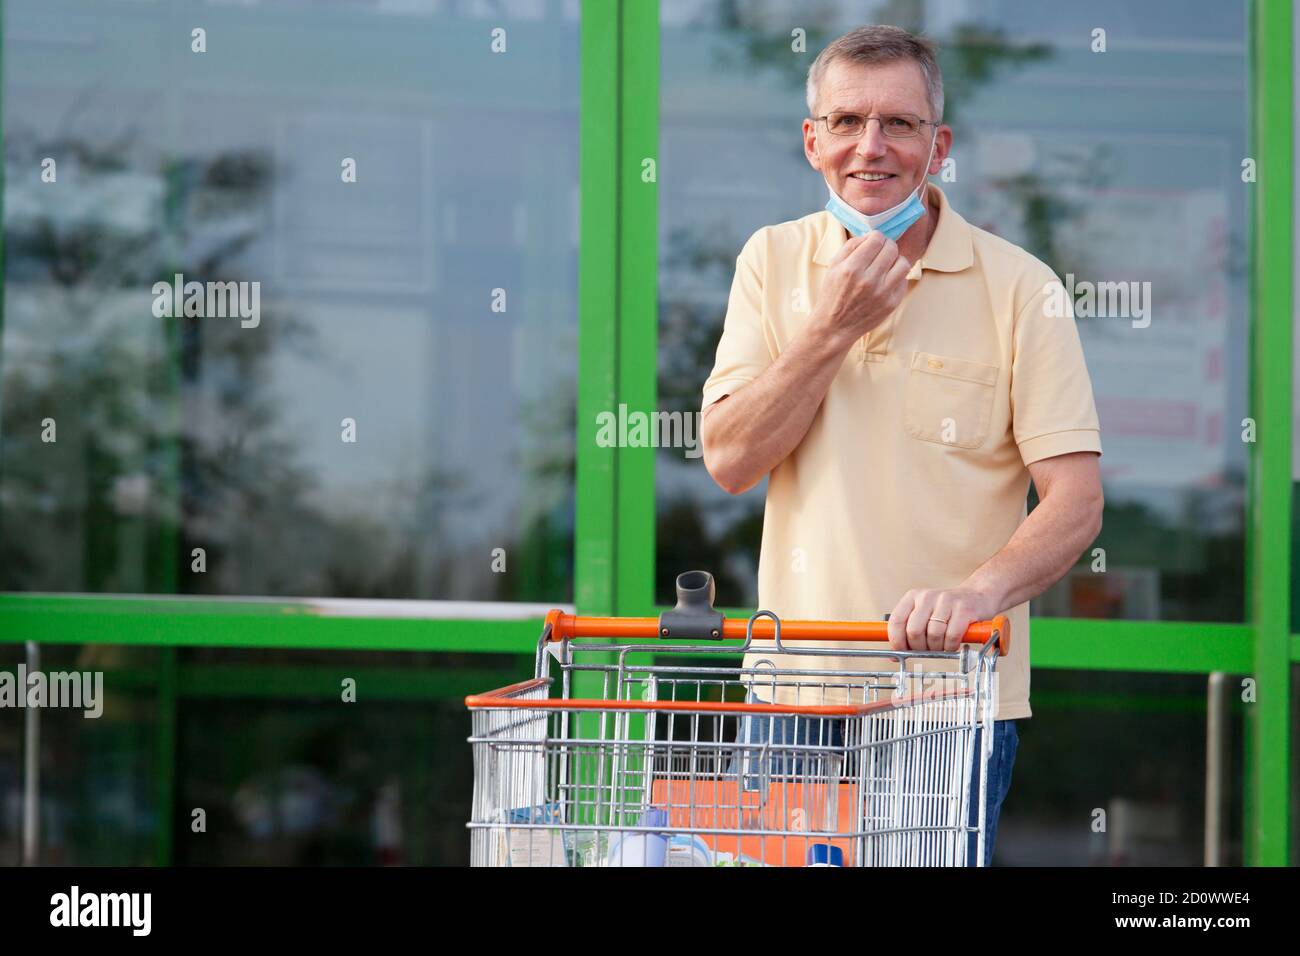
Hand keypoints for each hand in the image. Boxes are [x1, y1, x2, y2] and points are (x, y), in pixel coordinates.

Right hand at [811, 231, 911, 347]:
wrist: (835, 327)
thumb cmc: (833, 294)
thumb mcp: (833, 266)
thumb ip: (851, 246)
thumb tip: (871, 236)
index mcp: (852, 268)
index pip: (876, 239)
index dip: (876, 237)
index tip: (873, 242)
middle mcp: (868, 280)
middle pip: (891, 248)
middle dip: (886, 246)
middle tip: (881, 251)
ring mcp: (882, 293)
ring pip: (903, 263)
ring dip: (895, 260)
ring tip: (886, 264)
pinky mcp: (892, 303)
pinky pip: (903, 280)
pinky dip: (896, 276)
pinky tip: (886, 280)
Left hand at [886, 586, 1002, 652]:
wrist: (977, 596)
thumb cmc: (947, 611)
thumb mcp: (924, 614)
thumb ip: (907, 631)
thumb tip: (893, 656)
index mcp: (912, 597)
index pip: (896, 621)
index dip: (897, 641)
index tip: (901, 652)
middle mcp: (927, 596)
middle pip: (914, 631)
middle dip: (919, 648)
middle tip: (927, 650)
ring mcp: (946, 601)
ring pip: (933, 635)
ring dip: (937, 648)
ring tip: (941, 645)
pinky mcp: (964, 609)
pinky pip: (951, 636)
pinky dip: (950, 646)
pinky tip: (952, 644)